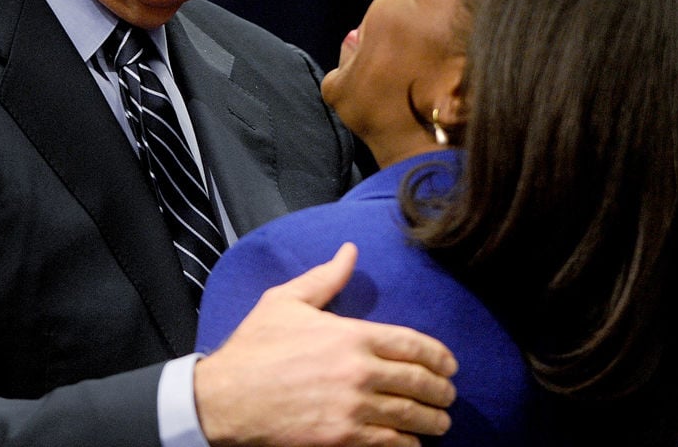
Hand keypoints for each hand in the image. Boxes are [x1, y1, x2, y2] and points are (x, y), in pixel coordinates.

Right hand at [194, 242, 456, 446]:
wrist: (227, 397)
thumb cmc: (256, 346)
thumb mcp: (287, 300)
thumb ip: (326, 277)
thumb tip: (350, 251)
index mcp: (350, 335)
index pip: (411, 345)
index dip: (438, 357)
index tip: (449, 365)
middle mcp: (358, 372)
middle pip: (417, 382)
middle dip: (441, 391)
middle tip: (449, 396)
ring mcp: (352, 408)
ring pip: (408, 417)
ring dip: (432, 421)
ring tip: (442, 424)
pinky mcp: (341, 438)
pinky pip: (387, 444)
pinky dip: (406, 446)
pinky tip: (413, 445)